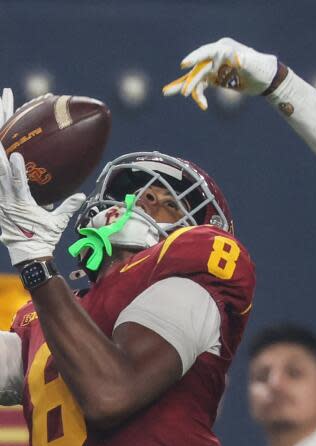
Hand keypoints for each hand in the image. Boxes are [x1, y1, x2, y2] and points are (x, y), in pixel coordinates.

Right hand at [0, 89, 85, 265]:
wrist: (30, 255)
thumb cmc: (40, 237)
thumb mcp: (54, 217)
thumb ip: (66, 205)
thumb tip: (80, 194)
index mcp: (13, 181)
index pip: (11, 145)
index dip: (14, 126)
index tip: (20, 103)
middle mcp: (6, 182)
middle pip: (2, 142)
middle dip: (4, 117)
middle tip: (5, 93)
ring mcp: (6, 191)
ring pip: (0, 159)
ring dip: (2, 137)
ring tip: (2, 112)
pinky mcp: (9, 203)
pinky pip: (13, 184)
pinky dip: (13, 171)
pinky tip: (13, 155)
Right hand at [162, 38, 278, 110]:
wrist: (266, 78)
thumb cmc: (261, 67)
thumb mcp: (255, 65)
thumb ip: (246, 61)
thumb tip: (239, 59)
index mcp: (223, 49)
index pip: (206, 52)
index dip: (194, 57)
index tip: (184, 64)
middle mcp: (216, 57)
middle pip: (199, 68)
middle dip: (191, 81)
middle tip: (184, 93)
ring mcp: (214, 68)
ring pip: (197, 77)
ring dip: (191, 88)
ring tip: (175, 94)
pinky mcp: (215, 78)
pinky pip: (202, 86)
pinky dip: (199, 94)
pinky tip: (202, 105)